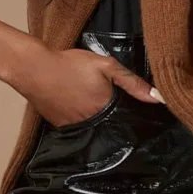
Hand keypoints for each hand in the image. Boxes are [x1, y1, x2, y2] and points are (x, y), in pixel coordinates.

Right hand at [8, 39, 165, 128]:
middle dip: (116, 121)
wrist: (34, 69)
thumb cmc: (70, 64)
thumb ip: (132, 82)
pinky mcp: (60, 126)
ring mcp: (74, 127)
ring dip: (99, 122)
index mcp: (106, 109)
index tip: (140, 115)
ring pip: (94, 129)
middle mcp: (92, 123)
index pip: (126, 121)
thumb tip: (158, 98)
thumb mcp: (105, 65)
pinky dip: (82, 121)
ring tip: (99, 109)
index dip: (134, 118)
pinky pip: (78, 128)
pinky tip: (81, 108)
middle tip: (119, 111)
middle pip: (110, 127)